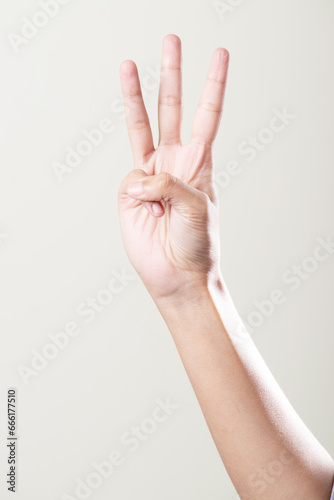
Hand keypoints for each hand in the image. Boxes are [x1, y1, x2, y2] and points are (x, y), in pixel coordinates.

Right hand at [118, 35, 228, 299]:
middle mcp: (174, 163)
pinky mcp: (130, 193)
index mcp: (199, 163)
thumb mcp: (196, 207)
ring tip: (128, 65)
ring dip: (135, 96)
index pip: (208, 115)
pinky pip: (131, 180)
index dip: (213, 84)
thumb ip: (168, 184)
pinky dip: (138, 191)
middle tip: (172, 40)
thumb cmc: (196, 244)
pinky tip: (148, 212)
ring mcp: (150, 177)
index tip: (220, 55)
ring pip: (141, 128)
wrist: (177, 275)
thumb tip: (138, 177)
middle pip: (172, 109)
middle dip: (172, 75)